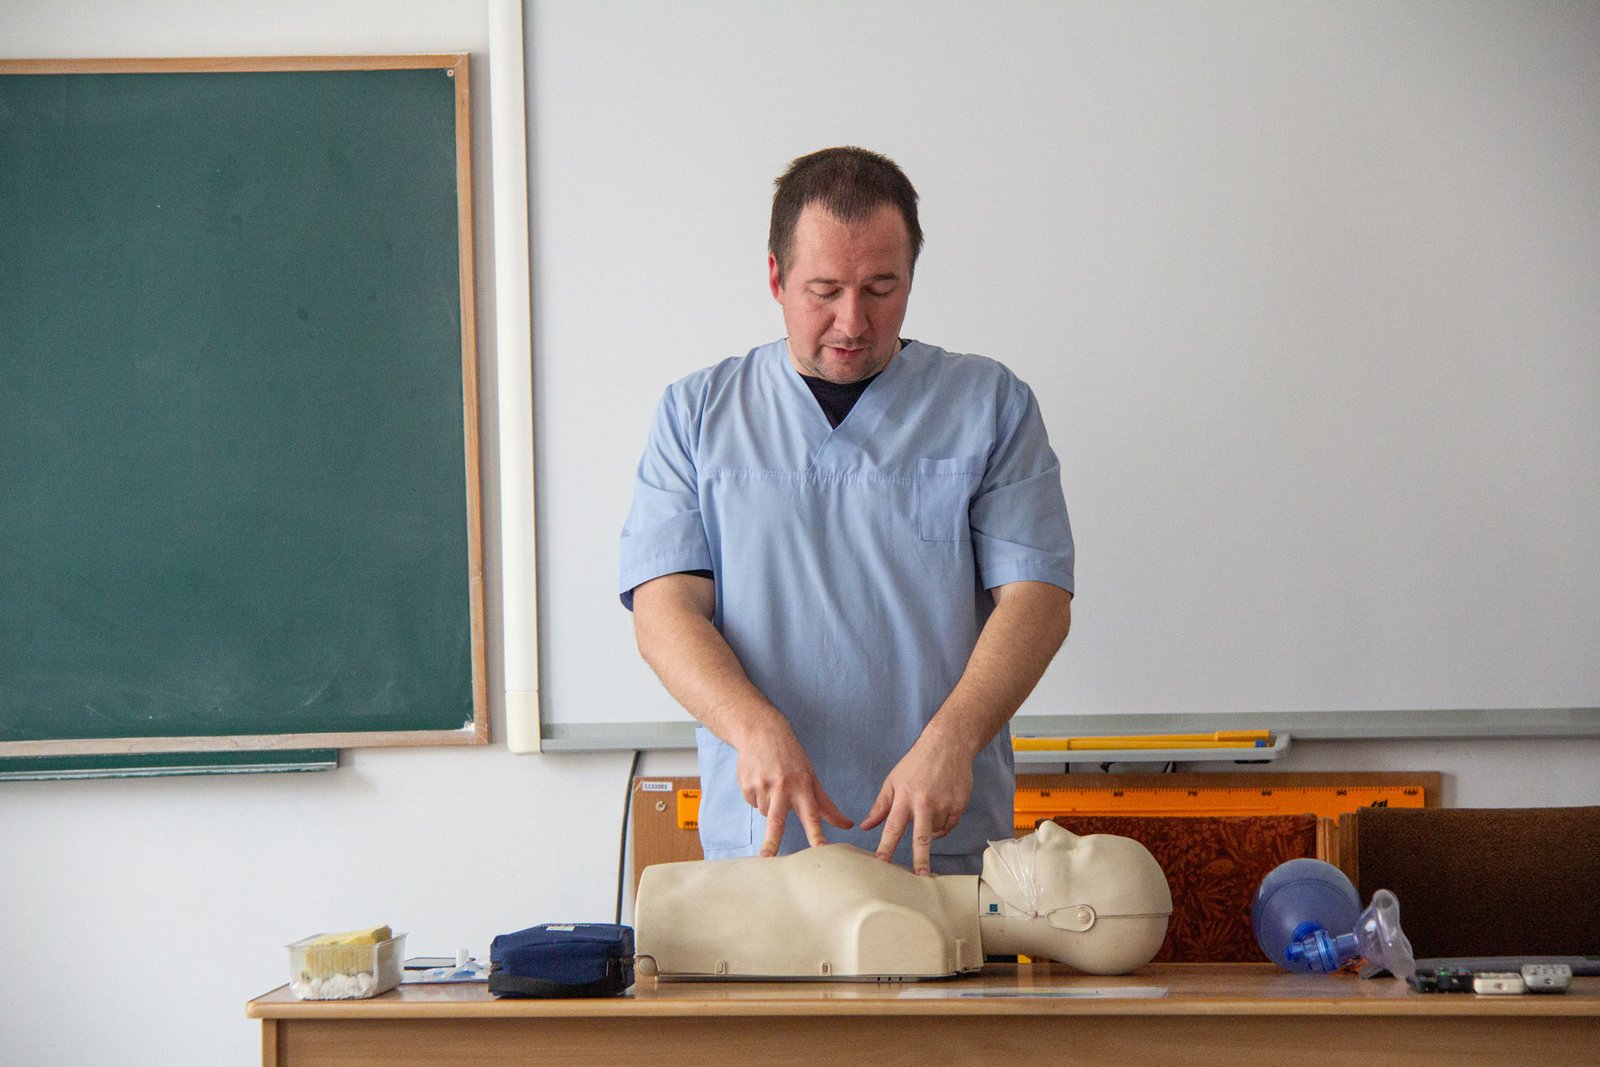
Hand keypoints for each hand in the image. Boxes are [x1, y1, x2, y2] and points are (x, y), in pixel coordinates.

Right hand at [735, 718, 852, 855]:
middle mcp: (782, 787)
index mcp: (802, 786)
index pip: (812, 816)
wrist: (761, 732)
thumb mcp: (811, 778)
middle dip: (771, 842)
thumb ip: (826, 806)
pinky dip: (758, 798)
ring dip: (770, 806)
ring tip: (773, 784)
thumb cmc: (791, 758)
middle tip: (766, 859)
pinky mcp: (746, 786)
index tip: (821, 851)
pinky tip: (761, 780)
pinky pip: (753, 804)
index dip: (817, 835)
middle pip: (776, 821)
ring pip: (766, 813)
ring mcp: (762, 786)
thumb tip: (847, 825)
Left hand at [858, 738, 973, 874]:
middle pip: (921, 839)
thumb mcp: (893, 781)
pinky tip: (939, 810)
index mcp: (905, 797)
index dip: (886, 848)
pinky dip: (942, 825)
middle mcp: (925, 803)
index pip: (892, 828)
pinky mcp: (959, 806)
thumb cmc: (916, 764)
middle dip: (920, 861)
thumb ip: (880, 806)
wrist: (947, 746)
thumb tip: (865, 826)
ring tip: (928, 807)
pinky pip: (949, 827)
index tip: (881, 865)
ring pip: (935, 832)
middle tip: (920, 879)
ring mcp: (944, 805)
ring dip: (929, 829)